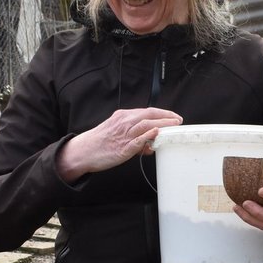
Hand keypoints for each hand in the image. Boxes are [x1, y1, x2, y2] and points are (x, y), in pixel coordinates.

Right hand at [57, 108, 182, 181]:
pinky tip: (156, 134)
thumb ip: (135, 137)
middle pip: (149, 115)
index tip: (174, 116)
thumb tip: (151, 144)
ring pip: (146, 125)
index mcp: (123, 116)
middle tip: (178, 121)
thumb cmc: (100, 143)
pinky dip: (148, 136)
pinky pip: (137, 140)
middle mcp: (124, 122)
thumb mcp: (117, 133)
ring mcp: (124, 135)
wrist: (83, 151)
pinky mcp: (122, 148)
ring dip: (162, 125)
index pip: (147, 111)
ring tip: (173, 127)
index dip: (163, 113)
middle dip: (166, 117)